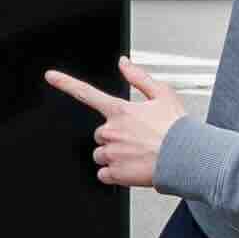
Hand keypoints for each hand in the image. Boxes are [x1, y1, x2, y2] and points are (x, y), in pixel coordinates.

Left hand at [45, 55, 186, 192]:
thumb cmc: (177, 128)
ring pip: (100, 154)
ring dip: (113, 155)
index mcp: (120, 110)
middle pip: (100, 133)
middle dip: (113, 137)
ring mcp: (112, 153)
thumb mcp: (162, 94)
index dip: (66, 83)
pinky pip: (103, 174)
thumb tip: (123, 63)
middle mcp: (112, 131)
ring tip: (136, 154)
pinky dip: (114, 173)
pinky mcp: (115, 173)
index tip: (50, 76)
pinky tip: (131, 168)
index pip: (86, 93)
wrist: (187, 158)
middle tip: (135, 139)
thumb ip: (139, 77)